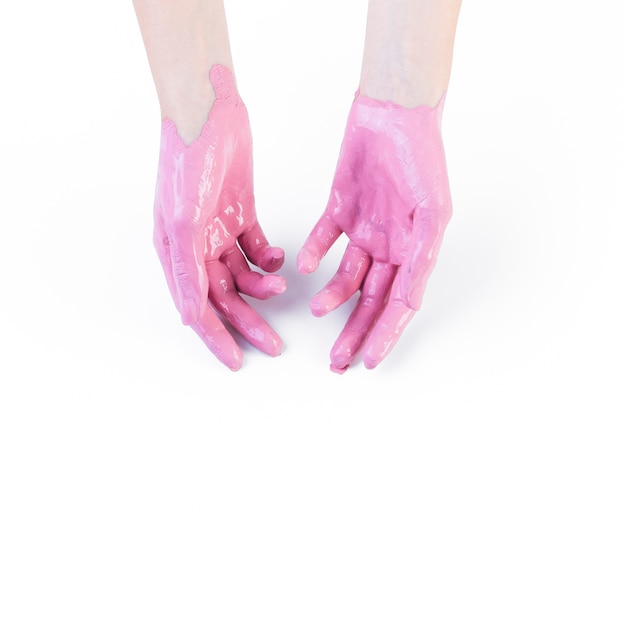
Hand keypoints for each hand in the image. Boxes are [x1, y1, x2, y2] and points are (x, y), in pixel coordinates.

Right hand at [153, 65, 284, 370]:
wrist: (210, 113)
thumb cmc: (187, 162)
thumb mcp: (182, 224)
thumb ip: (188, 273)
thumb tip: (191, 318)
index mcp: (175, 254)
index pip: (197, 308)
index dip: (216, 337)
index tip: (236, 362)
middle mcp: (196, 247)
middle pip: (224, 298)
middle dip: (248, 322)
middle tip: (273, 345)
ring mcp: (219, 231)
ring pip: (244, 276)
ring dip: (263, 287)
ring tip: (281, 288)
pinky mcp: (242, 214)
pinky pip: (257, 249)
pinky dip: (270, 258)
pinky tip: (279, 257)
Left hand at [297, 93, 451, 372]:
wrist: (392, 110)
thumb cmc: (420, 155)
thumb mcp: (431, 211)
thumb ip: (420, 258)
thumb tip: (410, 303)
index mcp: (415, 250)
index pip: (398, 304)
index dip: (385, 334)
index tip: (369, 360)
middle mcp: (390, 245)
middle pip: (370, 299)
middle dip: (355, 331)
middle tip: (339, 361)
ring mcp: (365, 229)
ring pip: (346, 276)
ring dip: (332, 298)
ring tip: (317, 312)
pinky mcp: (340, 209)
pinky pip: (324, 240)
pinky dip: (314, 255)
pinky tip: (305, 269)